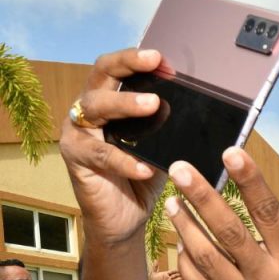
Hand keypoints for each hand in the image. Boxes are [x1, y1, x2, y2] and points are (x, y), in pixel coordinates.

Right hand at [58, 48, 167, 244]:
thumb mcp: (160, 149)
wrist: (124, 220)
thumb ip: (169, 129)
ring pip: (96, 108)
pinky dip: (125, 161)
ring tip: (153, 104)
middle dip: (128, 65)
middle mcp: (88, 110)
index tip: (163, 59)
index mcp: (108, 102)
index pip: (117, 70)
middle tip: (155, 63)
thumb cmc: (141, 180)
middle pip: (101, 75)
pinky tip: (145, 167)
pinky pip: (101, 155)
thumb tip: (202, 113)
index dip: (137, 61)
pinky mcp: (75, 158)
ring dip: (126, 104)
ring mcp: (77, 132)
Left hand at [147, 263, 183, 279]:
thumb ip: (155, 266)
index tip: (180, 268)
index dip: (176, 270)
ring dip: (181, 279)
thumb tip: (156, 259)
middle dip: (180, 274)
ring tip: (185, 277)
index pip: (172, 271)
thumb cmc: (150, 279)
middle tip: (185, 272)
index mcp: (165, 274)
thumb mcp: (153, 272)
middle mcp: (168, 278)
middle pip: (175, 276)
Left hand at [162, 149, 278, 279]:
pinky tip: (181, 244)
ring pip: (205, 257)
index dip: (250, 179)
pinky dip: (187, 262)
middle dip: (201, 195)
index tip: (232, 152)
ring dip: (185, 226)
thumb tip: (265, 227)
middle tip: (179, 168)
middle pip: (228, 230)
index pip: (268, 213)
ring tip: (172, 203)